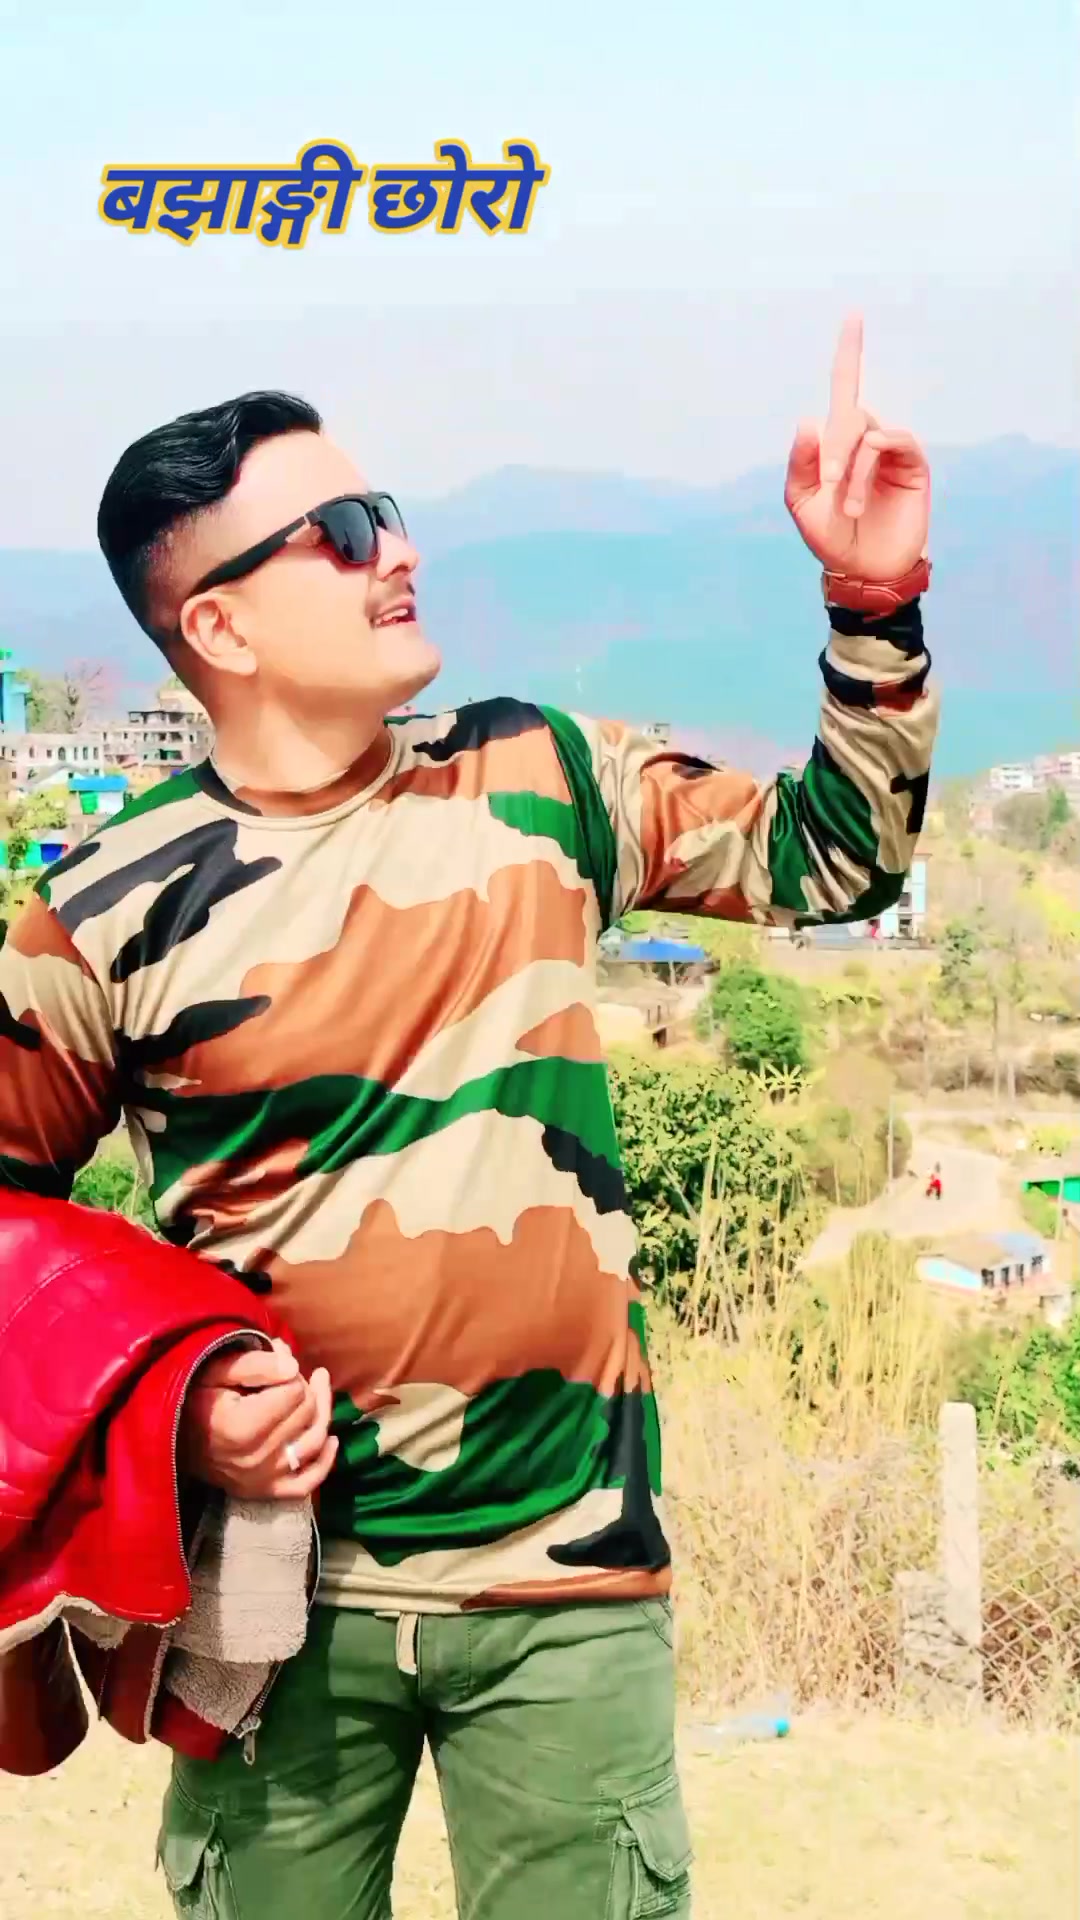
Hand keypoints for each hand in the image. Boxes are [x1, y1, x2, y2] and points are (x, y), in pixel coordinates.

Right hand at [178, 1338, 337, 1499]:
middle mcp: (256, 1459)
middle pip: (308, 1414)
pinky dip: (325, 1462)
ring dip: (322, 1413)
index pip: (295, 1392)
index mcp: (242, 1427)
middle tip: (291, 1374)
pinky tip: (332, 1440)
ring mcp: (263, 1479)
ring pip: (315, 1442)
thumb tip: (294, 1365)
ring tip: (317, 1388)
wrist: (174, 1438)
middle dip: (306, 1388)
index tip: (275, 1365)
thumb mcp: (217, 1370)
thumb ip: (256, 1364)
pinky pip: (308, 1482)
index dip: (290, 1373)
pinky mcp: (266, 1492)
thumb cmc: (196, 1398)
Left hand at [784, 313, 929, 581]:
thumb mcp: (802, 503)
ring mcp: (891, 451)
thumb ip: (799, 465)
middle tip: (826, 484)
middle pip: (849, 413)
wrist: (862, 571)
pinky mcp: (913, 465)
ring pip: (867, 432)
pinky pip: (891, 441)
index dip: (849, 352)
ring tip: (844, 505)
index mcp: (837, 443)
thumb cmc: (831, 537)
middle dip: (833, 447)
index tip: (853, 315)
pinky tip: (858, 493)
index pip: (844, 388)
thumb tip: (808, 420)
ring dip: (850, 465)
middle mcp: (867, 439)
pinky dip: (869, 462)